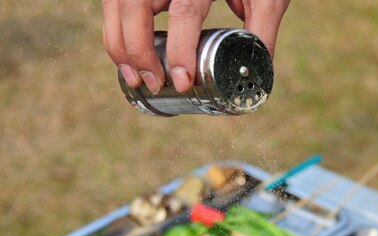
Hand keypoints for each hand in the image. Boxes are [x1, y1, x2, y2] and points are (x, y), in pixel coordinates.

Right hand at [102, 0, 289, 94]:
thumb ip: (260, 30)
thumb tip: (256, 76)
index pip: (184, 11)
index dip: (180, 50)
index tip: (182, 83)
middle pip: (135, 5)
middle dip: (137, 50)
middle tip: (152, 84)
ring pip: (117, 2)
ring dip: (119, 42)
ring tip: (134, 79)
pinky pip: (116, 0)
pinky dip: (117, 28)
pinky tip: (127, 56)